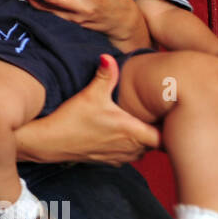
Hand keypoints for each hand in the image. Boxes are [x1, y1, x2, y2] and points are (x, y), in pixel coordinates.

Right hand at [27, 54, 160, 163]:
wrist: (49, 142)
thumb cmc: (71, 120)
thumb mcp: (90, 94)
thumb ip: (105, 75)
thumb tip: (108, 56)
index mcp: (130, 131)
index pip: (163, 138)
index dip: (168, 128)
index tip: (166, 115)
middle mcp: (128, 148)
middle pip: (155, 145)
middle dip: (157, 132)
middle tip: (156, 116)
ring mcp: (118, 156)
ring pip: (142, 152)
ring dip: (143, 141)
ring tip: (140, 125)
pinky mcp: (107, 161)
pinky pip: (127, 157)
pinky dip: (129, 148)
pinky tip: (120, 135)